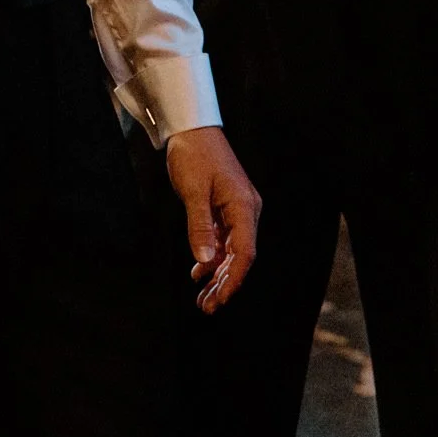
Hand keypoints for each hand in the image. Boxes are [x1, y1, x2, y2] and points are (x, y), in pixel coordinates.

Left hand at [165, 125, 259, 313]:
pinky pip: (223, 240)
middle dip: (224, 284)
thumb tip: (204, 262)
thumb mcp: (193, 191)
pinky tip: (199, 273)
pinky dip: (212, 257)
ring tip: (202, 299)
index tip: (219, 299)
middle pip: (240, 257)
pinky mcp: (225, 208)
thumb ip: (199, 227)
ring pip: (231, 251)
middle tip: (206, 307)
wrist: (191, 128)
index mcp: (244, 207)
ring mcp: (237, 210)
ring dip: (218, 275)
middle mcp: (246, 211)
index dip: (234, 279)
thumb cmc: (194, 155)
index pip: (245, 253)